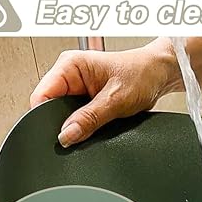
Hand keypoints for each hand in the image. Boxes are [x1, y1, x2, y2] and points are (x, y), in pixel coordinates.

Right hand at [30, 42, 180, 147]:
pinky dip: (84, 126)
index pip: (41, 95)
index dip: (44, 117)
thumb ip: (89, 119)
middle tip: (79, 133)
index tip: (56, 135)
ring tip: (93, 126)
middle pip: (50, 107)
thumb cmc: (142, 74)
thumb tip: (66, 136)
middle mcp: (70, 76)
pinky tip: (94, 128)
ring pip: (64, 115)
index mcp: (70, 65)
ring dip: (75, 125)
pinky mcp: (88, 101)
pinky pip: (78, 118)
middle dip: (61, 124)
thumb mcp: (115, 100)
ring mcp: (78, 89)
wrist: (160, 74)